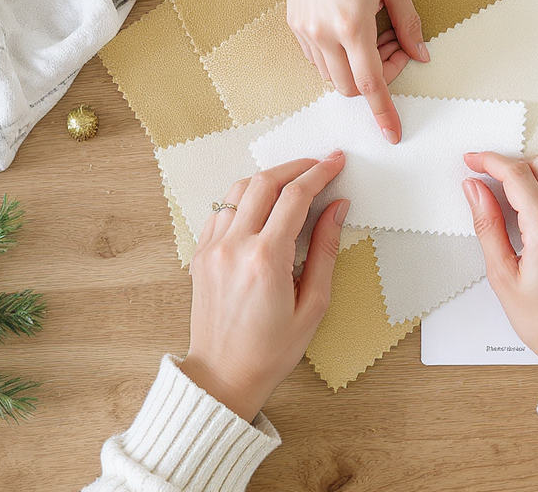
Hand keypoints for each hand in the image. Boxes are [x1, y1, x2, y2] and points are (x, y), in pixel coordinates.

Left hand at [181, 153, 348, 421]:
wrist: (223, 375)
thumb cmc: (271, 350)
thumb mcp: (313, 305)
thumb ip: (325, 250)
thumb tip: (337, 208)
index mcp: (265, 260)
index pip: (294, 197)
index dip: (319, 173)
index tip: (335, 162)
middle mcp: (234, 247)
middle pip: (264, 182)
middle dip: (295, 166)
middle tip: (318, 164)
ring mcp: (212, 248)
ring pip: (238, 190)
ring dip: (268, 178)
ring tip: (292, 182)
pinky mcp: (200, 254)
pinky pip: (221, 210)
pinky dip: (244, 199)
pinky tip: (263, 207)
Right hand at [259, 0, 427, 143]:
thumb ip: (408, 22)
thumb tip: (420, 53)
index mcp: (353, 25)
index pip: (371, 84)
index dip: (384, 112)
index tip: (393, 133)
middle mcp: (325, 35)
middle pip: (351, 88)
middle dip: (378, 80)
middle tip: (395, 48)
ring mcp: (306, 33)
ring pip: (333, 77)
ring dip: (358, 68)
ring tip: (374, 32)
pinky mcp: (296, 27)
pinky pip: (319, 61)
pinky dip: (340, 58)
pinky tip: (352, 30)